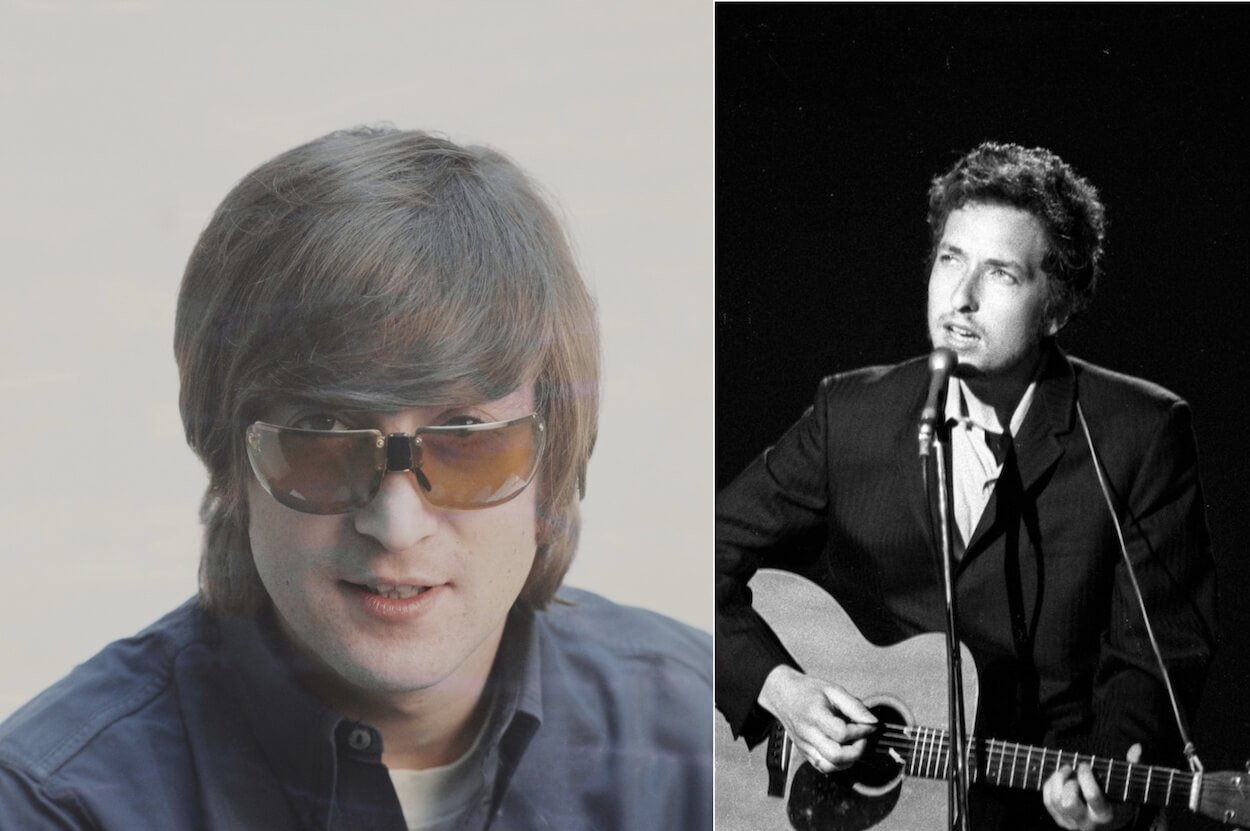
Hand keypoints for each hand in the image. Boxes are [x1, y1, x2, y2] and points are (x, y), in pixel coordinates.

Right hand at [757, 665, 876, 773]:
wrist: (783, 695)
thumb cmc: (808, 691)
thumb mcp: (833, 690)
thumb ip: (854, 706)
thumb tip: (872, 722)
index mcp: (814, 714)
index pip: (842, 733)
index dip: (861, 731)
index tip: (869, 725)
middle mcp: (807, 733)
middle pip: (836, 755)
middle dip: (857, 750)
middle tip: (862, 738)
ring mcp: (804, 745)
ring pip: (830, 767)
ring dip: (848, 761)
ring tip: (853, 745)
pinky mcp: (803, 753)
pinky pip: (823, 767)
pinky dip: (838, 764)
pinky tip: (843, 751)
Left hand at [1042, 743, 1141, 829]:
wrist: (1112, 823)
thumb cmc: (1120, 801)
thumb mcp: (1128, 788)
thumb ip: (1132, 767)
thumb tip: (1136, 747)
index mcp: (1105, 814)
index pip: (1092, 796)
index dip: (1085, 777)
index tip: (1084, 765)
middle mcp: (1086, 821)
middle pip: (1068, 802)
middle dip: (1069, 783)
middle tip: (1073, 771)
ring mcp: (1071, 822)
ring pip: (1055, 801)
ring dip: (1056, 781)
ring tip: (1065, 771)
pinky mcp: (1061, 820)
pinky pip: (1048, 802)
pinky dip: (1049, 786)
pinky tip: (1058, 778)